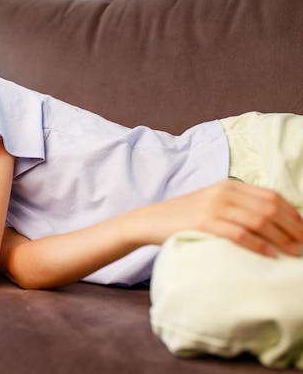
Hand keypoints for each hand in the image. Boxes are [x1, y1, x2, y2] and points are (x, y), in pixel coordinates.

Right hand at [136, 179, 302, 256]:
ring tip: (295, 253)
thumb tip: (269, 220)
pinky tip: (269, 254)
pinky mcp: (203, 223)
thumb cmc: (183, 216)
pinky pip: (238, 234)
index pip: (271, 196)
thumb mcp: (211, 202)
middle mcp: (224, 192)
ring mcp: (213, 207)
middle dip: (293, 228)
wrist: (150, 220)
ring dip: (281, 238)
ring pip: (258, 221)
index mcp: (228, 185)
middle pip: (269, 208)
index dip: (293, 213)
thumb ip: (236, 205)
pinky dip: (258, 245)